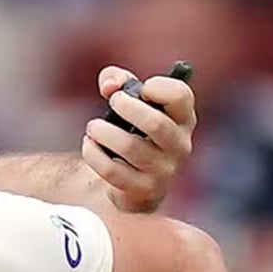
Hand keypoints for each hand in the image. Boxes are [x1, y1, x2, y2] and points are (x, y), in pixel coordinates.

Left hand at [84, 67, 196, 213]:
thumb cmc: (131, 132)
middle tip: (112, 102)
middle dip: (126, 108)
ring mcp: (164, 171)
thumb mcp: (128, 101)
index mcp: (183, 118)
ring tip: (92, 128)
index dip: (159, 87)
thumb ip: (118, 81)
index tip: (142, 87)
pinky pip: (113, 171)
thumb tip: (109, 84)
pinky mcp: (144, 190)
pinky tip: (89, 146)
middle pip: (155, 123)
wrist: (129, 182)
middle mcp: (180, 145)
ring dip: (104, 133)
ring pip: (131, 147)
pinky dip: (94, 155)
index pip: (181, 96)